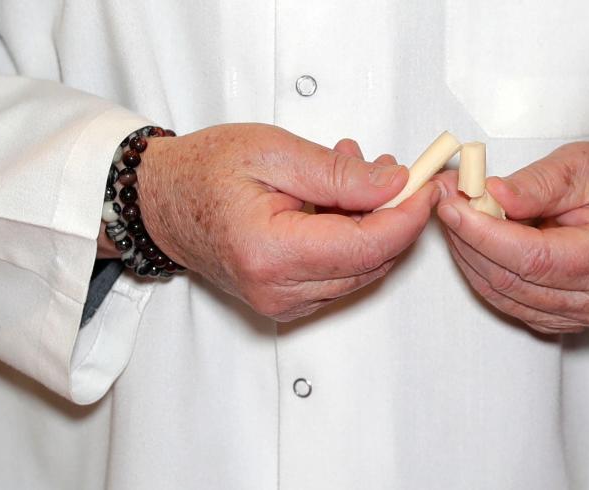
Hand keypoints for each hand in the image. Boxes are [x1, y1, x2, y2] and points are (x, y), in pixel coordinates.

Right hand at [136, 123, 439, 320]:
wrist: (161, 201)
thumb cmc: (203, 172)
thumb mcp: (274, 153)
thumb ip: (339, 175)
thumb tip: (393, 185)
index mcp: (271, 252)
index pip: (368, 245)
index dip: (408, 215)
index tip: (427, 184)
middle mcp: (277, 289)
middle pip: (371, 262)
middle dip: (395, 216)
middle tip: (396, 170)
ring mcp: (281, 302)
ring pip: (362, 271)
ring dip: (373, 225)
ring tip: (354, 173)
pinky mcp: (285, 302)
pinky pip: (341, 276)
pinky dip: (353, 240)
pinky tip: (338, 202)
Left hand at [435, 142, 588, 333]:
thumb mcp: (580, 165)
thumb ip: (536, 183)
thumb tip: (492, 195)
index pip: (533, 258)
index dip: (484, 234)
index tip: (452, 206)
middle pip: (511, 279)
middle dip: (468, 238)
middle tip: (446, 199)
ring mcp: (577, 316)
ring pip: (500, 293)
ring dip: (468, 253)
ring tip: (457, 212)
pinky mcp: (556, 319)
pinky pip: (505, 299)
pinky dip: (481, 268)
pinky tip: (474, 237)